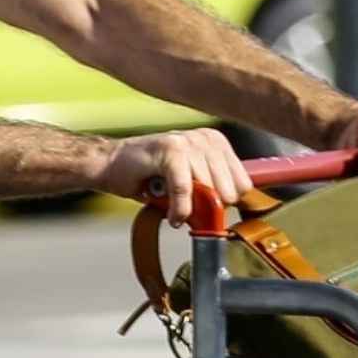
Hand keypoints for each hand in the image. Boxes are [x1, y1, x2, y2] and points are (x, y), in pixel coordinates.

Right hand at [96, 129, 251, 225]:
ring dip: (192, 210)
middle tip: (191, 211)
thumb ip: (211, 195)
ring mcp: (188, 142)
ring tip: (176, 209)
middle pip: (229, 191)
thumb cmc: (151, 177)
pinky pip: (185, 189)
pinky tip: (172, 215)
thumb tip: (227, 218)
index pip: (244, 183)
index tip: (213, 214)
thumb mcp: (191, 185)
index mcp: (216, 144)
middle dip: (210, 209)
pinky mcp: (170, 150)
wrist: (113, 165)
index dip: (227, 204)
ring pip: (209, 191)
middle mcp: (206, 139)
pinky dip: (179, 208)